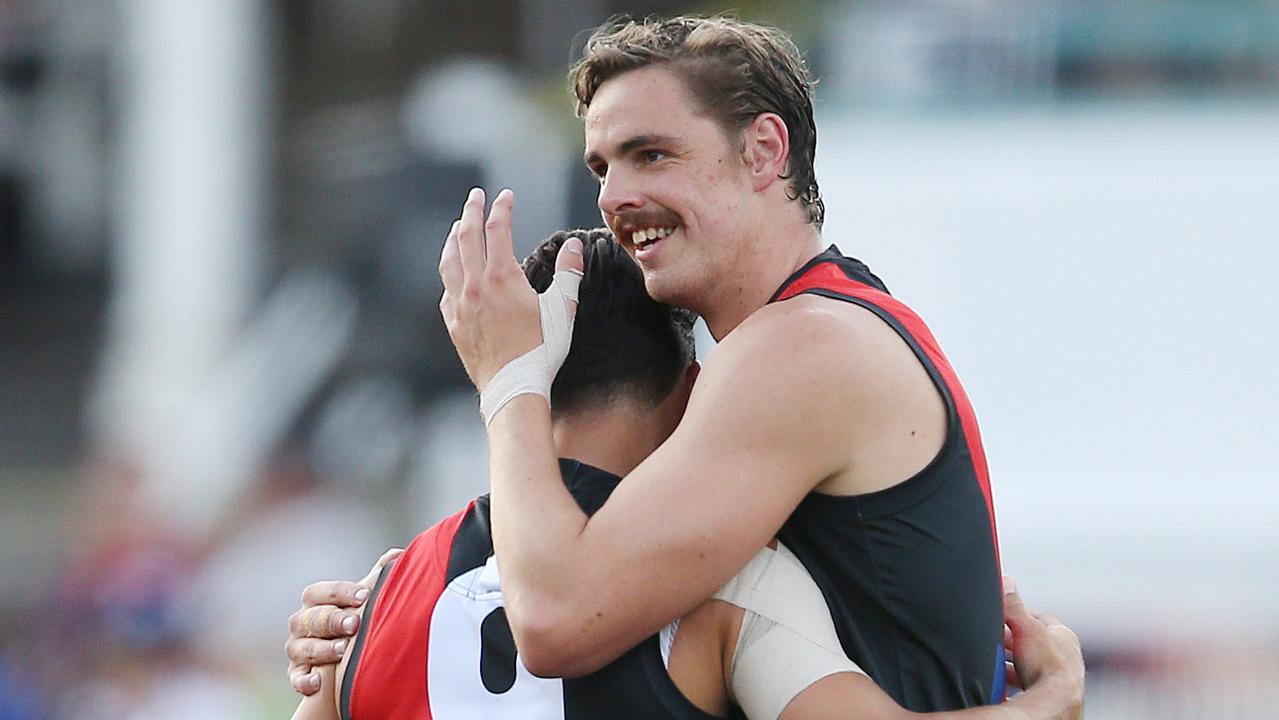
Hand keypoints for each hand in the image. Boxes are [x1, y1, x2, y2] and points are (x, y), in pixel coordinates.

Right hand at [285, 548, 402, 694]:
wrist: (349, 655)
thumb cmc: (359, 617)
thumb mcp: (367, 598)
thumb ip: (379, 576)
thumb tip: (398, 555)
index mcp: (316, 601)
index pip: (319, 592)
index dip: (340, 593)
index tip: (365, 596)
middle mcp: (302, 623)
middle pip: (308, 619)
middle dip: (332, 620)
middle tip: (355, 624)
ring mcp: (298, 649)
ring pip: (300, 647)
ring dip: (321, 649)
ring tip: (343, 650)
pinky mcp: (298, 674)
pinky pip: (295, 678)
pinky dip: (303, 681)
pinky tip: (318, 683)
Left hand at [438, 188, 581, 393]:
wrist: (513, 387)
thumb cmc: (541, 350)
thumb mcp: (563, 309)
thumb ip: (568, 274)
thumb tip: (574, 246)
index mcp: (502, 277)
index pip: (497, 229)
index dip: (502, 208)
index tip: (506, 195)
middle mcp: (475, 286)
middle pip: (466, 237)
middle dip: (471, 211)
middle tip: (475, 196)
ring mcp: (460, 305)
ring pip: (449, 261)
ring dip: (452, 239)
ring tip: (456, 227)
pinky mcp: (454, 324)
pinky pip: (446, 290)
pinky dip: (450, 273)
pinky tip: (454, 274)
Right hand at [1003, 577, 1084, 717]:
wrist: (1057, 704)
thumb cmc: (1050, 668)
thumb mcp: (1025, 626)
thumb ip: (1013, 604)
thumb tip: (1006, 581)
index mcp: (1063, 635)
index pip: (1037, 618)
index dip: (1017, 617)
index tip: (1000, 617)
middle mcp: (1065, 656)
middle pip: (1031, 642)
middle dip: (1011, 642)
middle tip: (994, 642)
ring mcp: (1058, 676)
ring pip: (1029, 664)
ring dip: (1012, 664)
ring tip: (996, 664)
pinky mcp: (1049, 694)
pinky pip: (1027, 683)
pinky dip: (1014, 682)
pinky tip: (1003, 684)